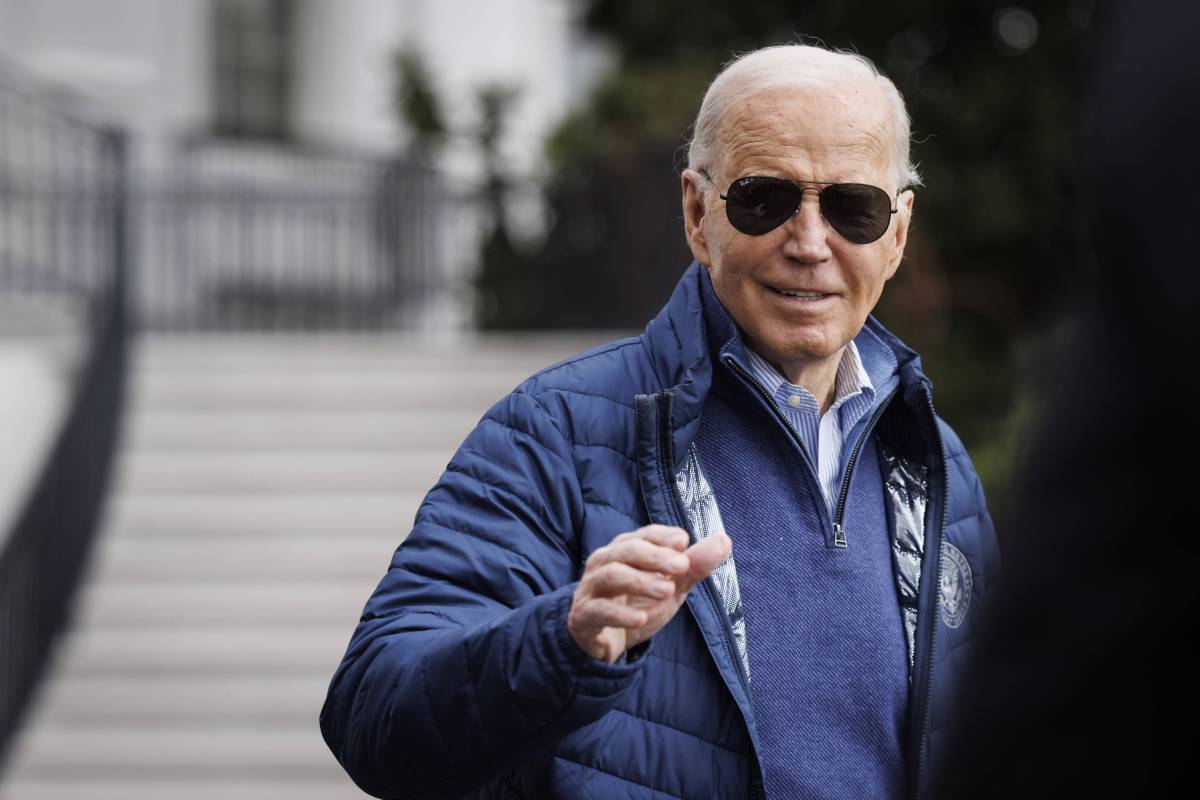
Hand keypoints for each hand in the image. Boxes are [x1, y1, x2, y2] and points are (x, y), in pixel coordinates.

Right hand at [567, 524, 731, 662]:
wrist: (605, 643)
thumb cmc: (637, 605)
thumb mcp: (671, 587)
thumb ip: (693, 566)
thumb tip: (724, 540)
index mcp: (624, 551)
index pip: (642, 535)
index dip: (662, 536)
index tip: (683, 542)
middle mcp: (604, 563)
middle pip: (626, 550)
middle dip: (655, 556)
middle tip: (682, 566)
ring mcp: (591, 588)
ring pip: (611, 575)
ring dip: (640, 581)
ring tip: (667, 591)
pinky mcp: (582, 616)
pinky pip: (598, 610)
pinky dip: (620, 614)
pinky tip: (640, 619)